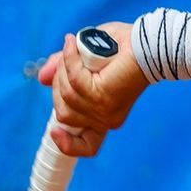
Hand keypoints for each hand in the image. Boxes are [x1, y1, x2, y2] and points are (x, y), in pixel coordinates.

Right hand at [38, 21, 144, 156]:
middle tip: (70, 59)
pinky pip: (73, 80)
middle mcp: (106, 119)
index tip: (55, 133)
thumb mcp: (85, 58)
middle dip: (59, 85)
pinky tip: (73, 44)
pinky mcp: (103, 95)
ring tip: (76, 48)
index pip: (87, 147)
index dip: (67, 145)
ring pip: (65, 95)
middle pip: (63, 114)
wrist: (148, 43)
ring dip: (65, 68)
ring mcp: (104, 110)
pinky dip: (70, 60)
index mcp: (104, 117)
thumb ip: (63, 69)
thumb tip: (42, 78)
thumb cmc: (123, 49)